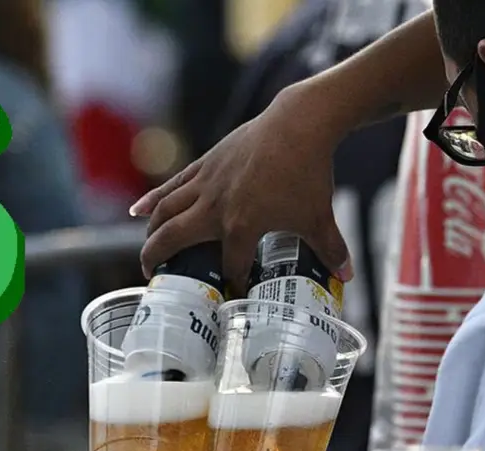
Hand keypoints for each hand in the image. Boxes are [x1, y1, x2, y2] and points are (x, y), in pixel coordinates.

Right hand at [131, 88, 353, 293]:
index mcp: (241, 227)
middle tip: (153, 277)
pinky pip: (172, 185)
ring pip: (166, 211)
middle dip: (158, 260)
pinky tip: (138, 211)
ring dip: (152, 233)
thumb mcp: (319, 217)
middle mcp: (215, 207)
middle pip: (173, 239)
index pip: (229, 266)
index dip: (232, 282)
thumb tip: (346, 276)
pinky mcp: (206, 163)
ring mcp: (206, 183)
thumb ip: (330, 249)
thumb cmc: (307, 173)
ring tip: (148, 252)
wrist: (299, 124)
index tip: (235, 292)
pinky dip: (153, 199)